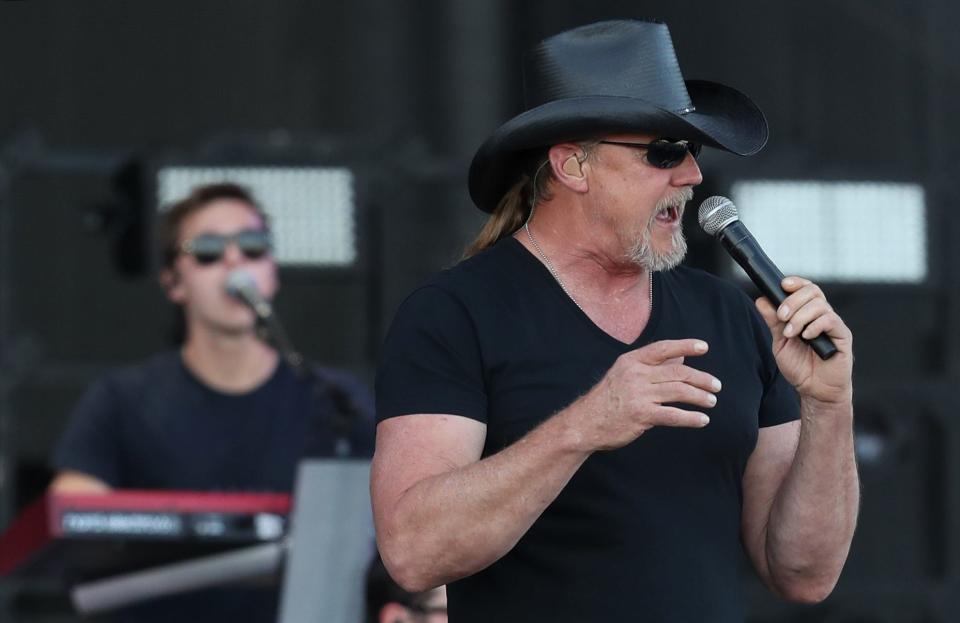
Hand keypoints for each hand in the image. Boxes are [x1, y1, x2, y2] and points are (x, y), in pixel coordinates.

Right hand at [574, 339, 719, 451]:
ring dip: (700, 397)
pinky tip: (702, 420)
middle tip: (716, 386)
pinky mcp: (641, 415)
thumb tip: (681, 357)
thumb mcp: (624, 374)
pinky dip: (691, 418)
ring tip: (712, 401)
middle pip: (677, 372)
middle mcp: (636, 374)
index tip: (704, 347)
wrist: (584, 423)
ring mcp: (638, 395)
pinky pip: (673, 415)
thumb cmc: (607, 399)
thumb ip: (652, 366)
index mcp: (631, 361)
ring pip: (679, 392)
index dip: (685, 346)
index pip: (663, 348)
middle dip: (701, 379)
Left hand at [755, 277, 852, 403]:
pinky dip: (814, 325)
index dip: (795, 282)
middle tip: (781, 317)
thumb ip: (773, 322)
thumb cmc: (800, 367)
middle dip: (793, 300)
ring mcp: (833, 325)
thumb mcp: (780, 343)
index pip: (805, 288)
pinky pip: (830, 320)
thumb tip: (762, 300)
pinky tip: (806, 337)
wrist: (814, 390)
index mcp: (807, 313)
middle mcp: (821, 315)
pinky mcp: (842, 336)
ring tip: (791, 334)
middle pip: (812, 291)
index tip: (783, 285)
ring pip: (819, 305)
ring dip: (800, 317)